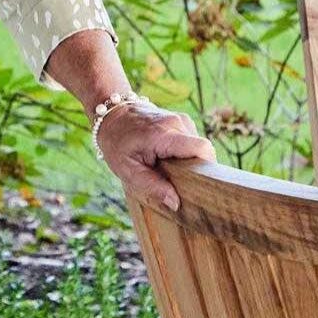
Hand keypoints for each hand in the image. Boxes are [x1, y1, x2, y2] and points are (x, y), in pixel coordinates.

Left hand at [95, 100, 215, 210]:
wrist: (111, 114)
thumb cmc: (116, 143)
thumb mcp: (127, 170)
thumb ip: (152, 186)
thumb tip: (176, 203)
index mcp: (163, 135)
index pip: (202, 148)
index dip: (206, 167)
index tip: (197, 183)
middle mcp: (176, 123)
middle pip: (202, 150)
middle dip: (194, 168)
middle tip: (176, 180)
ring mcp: (180, 118)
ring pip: (197, 147)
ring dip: (187, 160)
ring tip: (166, 166)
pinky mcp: (180, 120)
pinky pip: (191, 141)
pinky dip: (183, 152)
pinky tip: (166, 156)